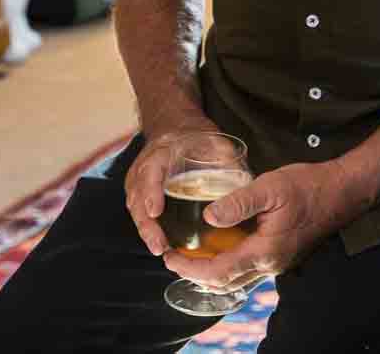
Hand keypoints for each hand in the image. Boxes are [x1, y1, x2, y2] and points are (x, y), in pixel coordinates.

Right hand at [123, 119, 219, 256]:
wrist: (176, 128)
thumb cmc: (194, 136)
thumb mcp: (211, 139)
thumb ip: (224, 156)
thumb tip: (242, 178)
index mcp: (161, 152)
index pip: (151, 171)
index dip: (151, 192)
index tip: (156, 211)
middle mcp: (145, 167)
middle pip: (138, 197)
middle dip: (147, 224)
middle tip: (159, 245)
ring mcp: (139, 181)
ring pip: (136, 208)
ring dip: (147, 231)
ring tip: (160, 250)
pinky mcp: (141, 193)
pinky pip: (140, 213)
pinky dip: (149, 230)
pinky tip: (162, 246)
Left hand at [159, 160, 363, 291]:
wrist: (341, 192)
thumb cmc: (307, 186)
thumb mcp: (270, 187)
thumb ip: (238, 203)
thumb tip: (208, 217)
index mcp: (265, 251)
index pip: (219, 272)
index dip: (190, 269)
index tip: (169, 257)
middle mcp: (270, 264)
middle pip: (225, 282)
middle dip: (195, 274)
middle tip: (173, 257)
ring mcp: (277, 262)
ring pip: (236, 278)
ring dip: (210, 271)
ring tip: (190, 254)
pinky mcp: (281, 254)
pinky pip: (247, 268)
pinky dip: (226, 263)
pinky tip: (218, 245)